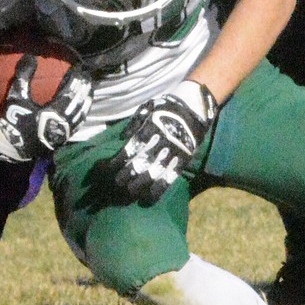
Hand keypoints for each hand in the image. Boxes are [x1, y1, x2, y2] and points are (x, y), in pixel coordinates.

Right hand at [0, 55, 93, 162]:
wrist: (10, 146)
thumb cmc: (13, 121)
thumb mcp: (16, 96)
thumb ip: (24, 76)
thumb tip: (30, 56)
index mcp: (53, 113)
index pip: (70, 93)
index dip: (76, 80)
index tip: (79, 69)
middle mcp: (62, 124)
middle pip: (78, 104)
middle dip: (84, 89)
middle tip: (88, 76)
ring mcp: (64, 133)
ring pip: (80, 115)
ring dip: (86, 101)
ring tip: (89, 90)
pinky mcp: (62, 139)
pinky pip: (77, 124)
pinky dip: (82, 114)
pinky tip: (83, 108)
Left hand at [106, 80, 216, 204]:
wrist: (195, 107)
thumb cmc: (166, 107)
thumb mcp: (148, 108)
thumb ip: (135, 123)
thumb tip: (122, 137)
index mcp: (151, 127)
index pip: (132, 147)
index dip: (120, 159)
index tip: (110, 167)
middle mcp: (162, 141)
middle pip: (141, 162)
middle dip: (127, 174)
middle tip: (117, 183)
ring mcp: (174, 151)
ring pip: (155, 172)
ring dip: (140, 184)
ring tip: (130, 192)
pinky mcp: (184, 159)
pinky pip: (171, 177)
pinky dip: (160, 189)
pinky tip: (149, 197)